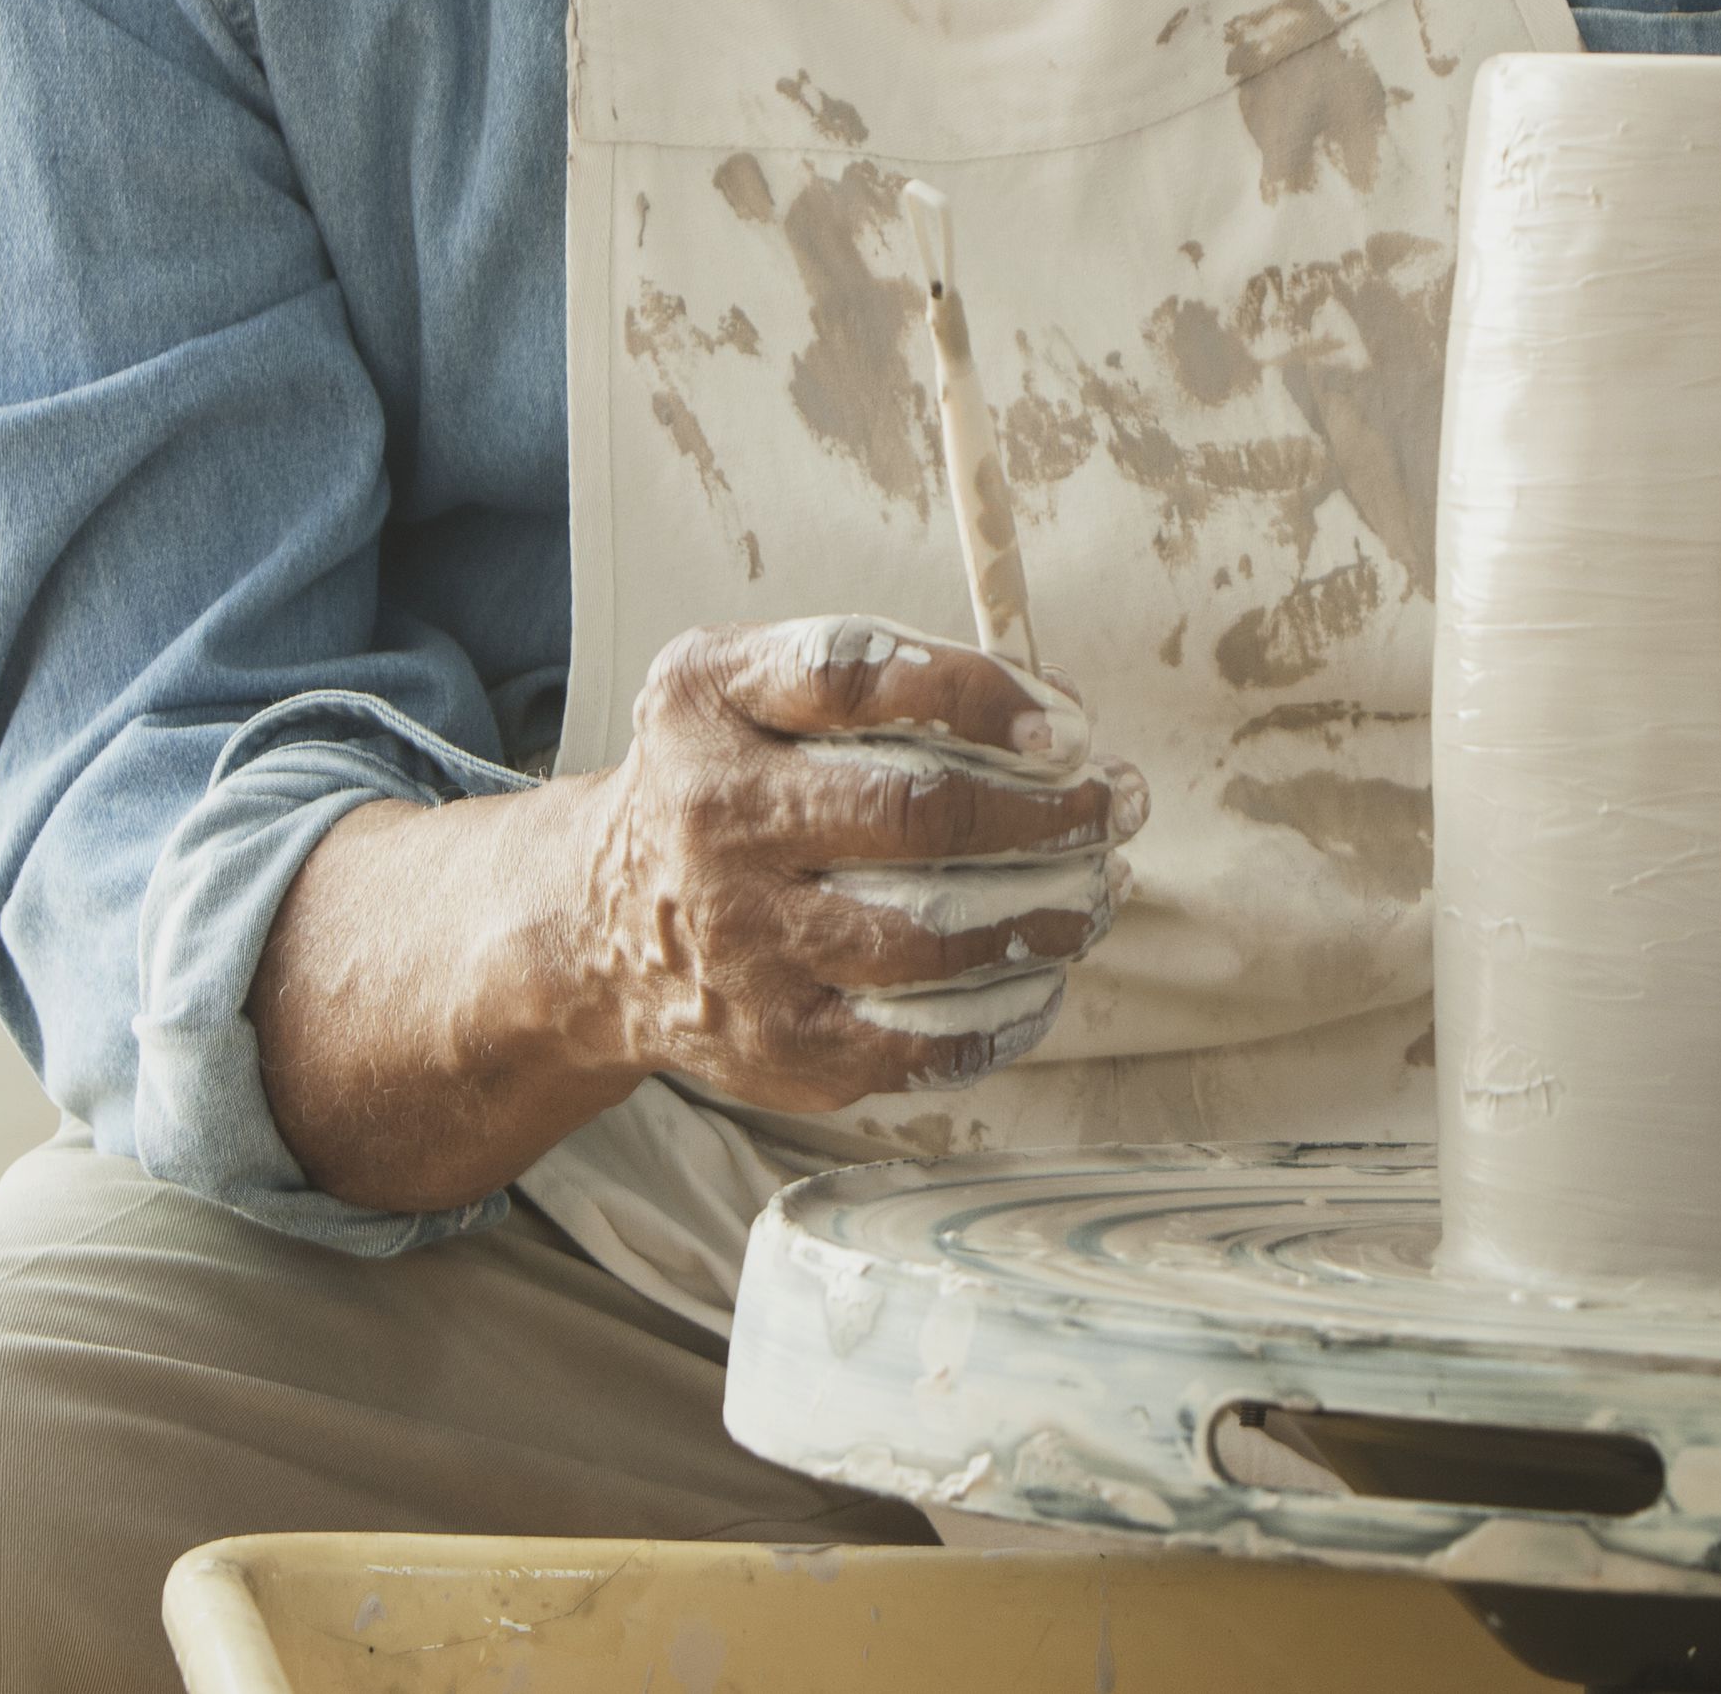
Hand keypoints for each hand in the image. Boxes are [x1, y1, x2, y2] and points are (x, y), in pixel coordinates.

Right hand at [254, 611, 1144, 1211]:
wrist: (601, 923)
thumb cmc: (729, 778)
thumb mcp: (751, 683)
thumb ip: (884, 675)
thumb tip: (1058, 726)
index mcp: (712, 706)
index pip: (859, 681)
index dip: (982, 698)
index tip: (1070, 726)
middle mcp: (717, 822)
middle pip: (914, 816)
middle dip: (1047, 813)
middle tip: (1119, 804)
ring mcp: (744, 945)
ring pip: (933, 940)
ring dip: (1047, 915)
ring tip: (1100, 892)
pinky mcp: (775, 1045)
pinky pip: (919, 1044)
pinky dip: (1006, 1014)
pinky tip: (1044, 978)